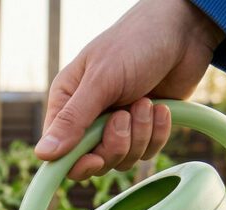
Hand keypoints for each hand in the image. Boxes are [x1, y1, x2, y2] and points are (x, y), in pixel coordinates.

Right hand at [35, 0, 224, 179]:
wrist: (183, 31)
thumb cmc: (135, 44)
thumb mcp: (100, 81)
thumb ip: (72, 120)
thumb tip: (42, 155)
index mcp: (68, 102)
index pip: (60, 150)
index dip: (76, 163)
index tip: (94, 160)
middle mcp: (90, 117)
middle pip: (94, 160)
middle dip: (115, 144)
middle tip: (125, 116)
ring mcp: (119, 124)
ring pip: (123, 158)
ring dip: (140, 135)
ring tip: (145, 102)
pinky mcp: (145, 128)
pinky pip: (147, 152)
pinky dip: (157, 133)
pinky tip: (161, 108)